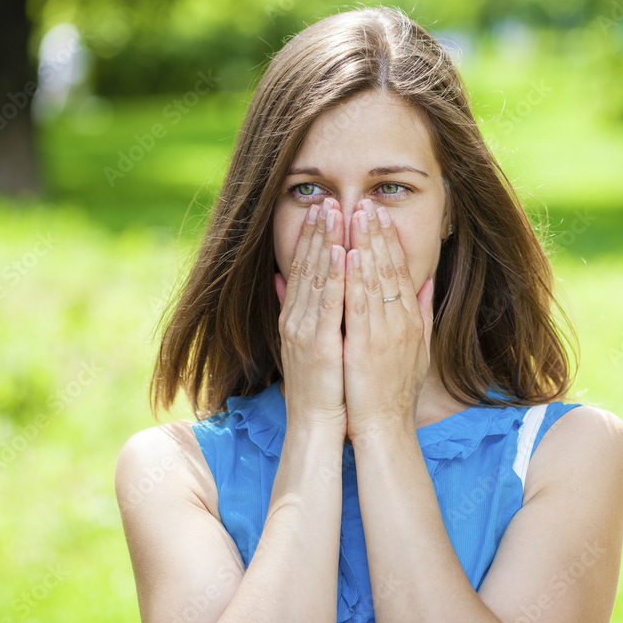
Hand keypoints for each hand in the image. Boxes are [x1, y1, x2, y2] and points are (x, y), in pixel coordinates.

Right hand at [275, 199, 347, 431]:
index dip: (313, 236)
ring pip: (315, 277)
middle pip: (307, 265)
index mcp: (298, 316)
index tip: (323, 208)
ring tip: (332, 212)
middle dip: (317, 230)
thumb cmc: (322, 386)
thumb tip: (284, 279)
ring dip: (323, 242)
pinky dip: (332, 276)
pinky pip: (327, 303)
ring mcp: (305, 329)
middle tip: (327, 198)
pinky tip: (338, 252)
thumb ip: (298, 309)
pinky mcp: (319, 343)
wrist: (316, 423)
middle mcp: (297, 318)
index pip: (305, 268)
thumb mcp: (308, 341)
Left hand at [342, 200, 435, 440]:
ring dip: (364, 245)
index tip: (381, 215)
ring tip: (355, 216)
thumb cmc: (395, 391)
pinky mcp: (364, 346)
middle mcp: (401, 322)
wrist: (385, 426)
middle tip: (367, 203)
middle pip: (389, 269)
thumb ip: (421, 313)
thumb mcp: (418, 348)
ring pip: (374, 279)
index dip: (391, 242)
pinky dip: (354, 278)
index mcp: (411, 321)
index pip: (401, 272)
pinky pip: (359, 304)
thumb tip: (426, 282)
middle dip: (377, 233)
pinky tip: (349, 254)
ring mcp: (384, 333)